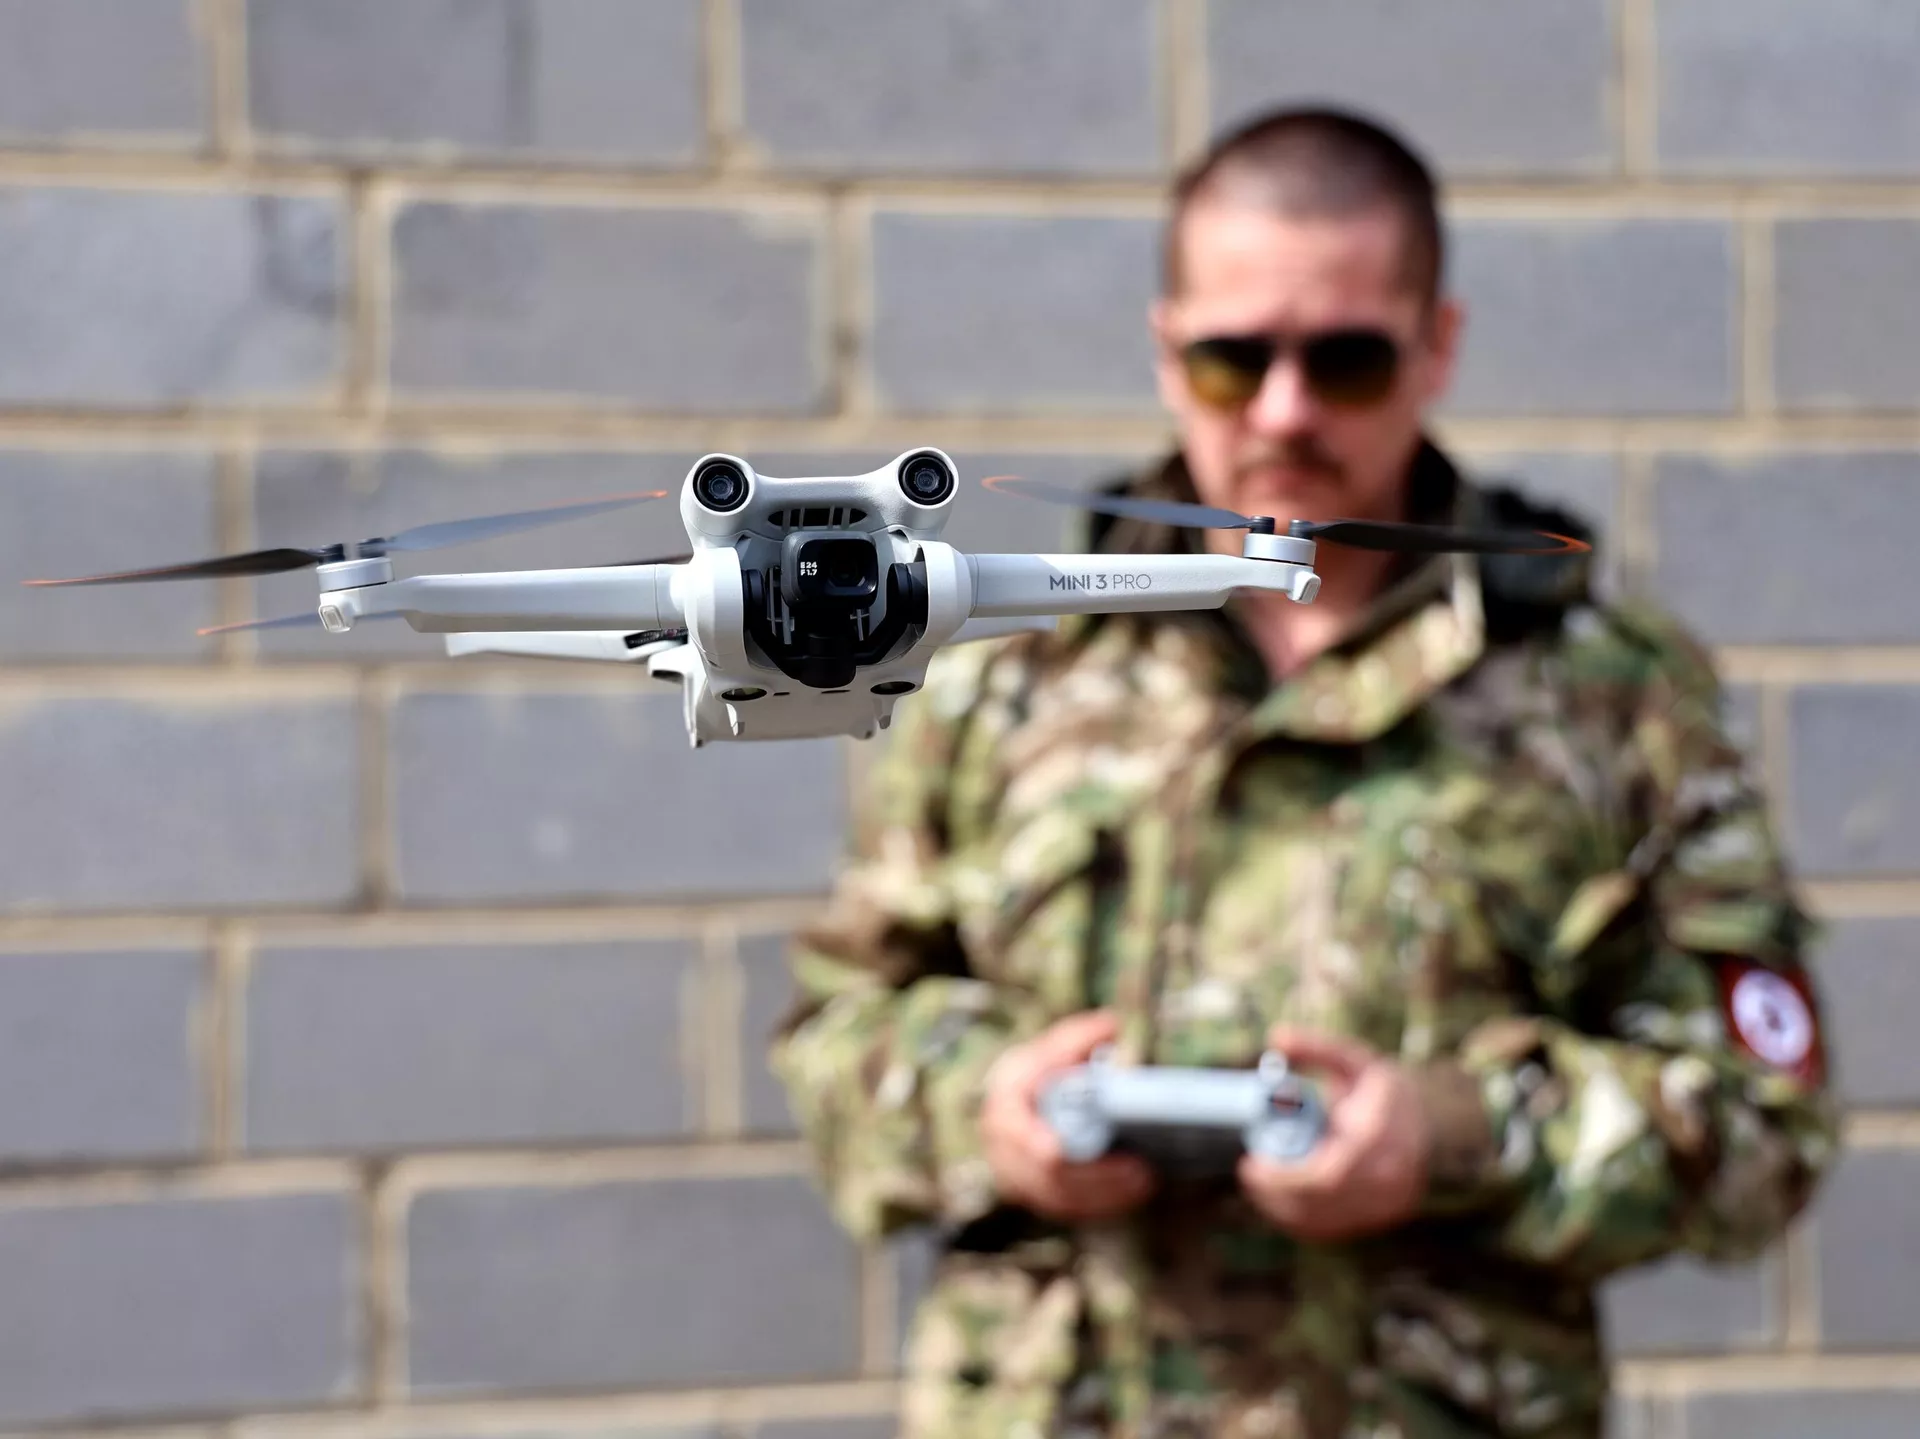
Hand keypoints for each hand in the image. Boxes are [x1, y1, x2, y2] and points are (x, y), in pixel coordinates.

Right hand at [980, 1009, 1155, 1221]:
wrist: (1021, 1100)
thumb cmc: (1042, 1070)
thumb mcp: (1055, 1047)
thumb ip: (1079, 1038)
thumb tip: (1110, 1025)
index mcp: (1004, 1103)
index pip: (1017, 1132)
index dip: (1038, 1146)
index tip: (1060, 1151)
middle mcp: (1003, 1146)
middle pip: (1047, 1175)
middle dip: (1094, 1176)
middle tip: (1140, 1170)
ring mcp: (1018, 1176)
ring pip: (1059, 1197)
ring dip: (1104, 1194)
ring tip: (1146, 1181)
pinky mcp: (1038, 1196)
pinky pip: (1069, 1209)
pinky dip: (1102, 1203)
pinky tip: (1134, 1194)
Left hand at [1237, 1027, 1430, 1241]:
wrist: (1431, 1123)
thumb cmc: (1383, 1090)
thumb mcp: (1354, 1060)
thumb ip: (1316, 1048)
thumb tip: (1276, 1037)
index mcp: (1383, 1137)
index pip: (1330, 1174)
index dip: (1285, 1177)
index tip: (1251, 1163)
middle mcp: (1391, 1176)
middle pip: (1322, 1200)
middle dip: (1278, 1192)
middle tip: (1248, 1173)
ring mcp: (1388, 1203)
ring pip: (1324, 1220)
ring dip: (1283, 1207)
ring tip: (1257, 1184)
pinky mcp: (1380, 1217)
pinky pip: (1332, 1228)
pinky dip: (1299, 1219)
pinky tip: (1276, 1201)